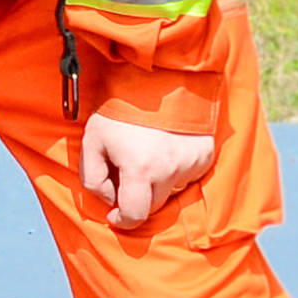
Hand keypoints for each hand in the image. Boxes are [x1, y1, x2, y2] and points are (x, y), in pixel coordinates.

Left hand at [78, 113, 212, 230]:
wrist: (158, 77)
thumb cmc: (119, 110)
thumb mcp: (92, 142)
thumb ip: (93, 178)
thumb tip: (109, 200)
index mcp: (141, 170)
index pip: (135, 215)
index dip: (122, 220)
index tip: (115, 215)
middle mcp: (171, 170)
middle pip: (153, 204)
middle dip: (137, 196)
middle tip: (126, 172)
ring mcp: (192, 162)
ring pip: (170, 189)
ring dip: (157, 182)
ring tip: (146, 154)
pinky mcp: (206, 154)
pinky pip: (187, 175)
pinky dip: (174, 169)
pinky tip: (164, 148)